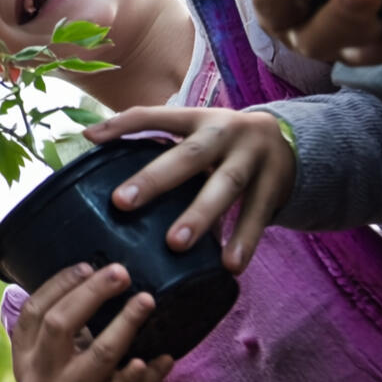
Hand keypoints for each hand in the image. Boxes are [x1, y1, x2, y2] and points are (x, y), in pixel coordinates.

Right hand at [11, 264, 170, 381]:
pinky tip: (165, 352)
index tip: (86, 265)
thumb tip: (84, 274)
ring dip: (128, 321)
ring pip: (102, 352)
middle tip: (120, 272)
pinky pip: (138, 381)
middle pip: (61, 323)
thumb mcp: (48, 370)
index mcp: (26, 363)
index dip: (60, 284)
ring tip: (147, 299)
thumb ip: (55, 333)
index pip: (33, 312)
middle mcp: (47, 381)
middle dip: (92, 291)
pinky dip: (154, 365)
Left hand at [84, 109, 293, 272]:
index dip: (122, 124)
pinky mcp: (275, 186)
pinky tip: (230, 265)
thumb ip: (155, 139)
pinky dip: (244, 240)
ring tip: (176, 245)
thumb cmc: (224, 144)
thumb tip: (91, 140)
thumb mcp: (195, 132)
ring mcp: (252, 159)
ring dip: (200, 216)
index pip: (156, 116)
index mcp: (197, 118)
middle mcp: (224, 133)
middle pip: (188, 155)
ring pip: (225, 187)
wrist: (291, 141)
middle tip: (123, 203)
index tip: (89, 139)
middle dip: (155, 179)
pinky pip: (258, 216)